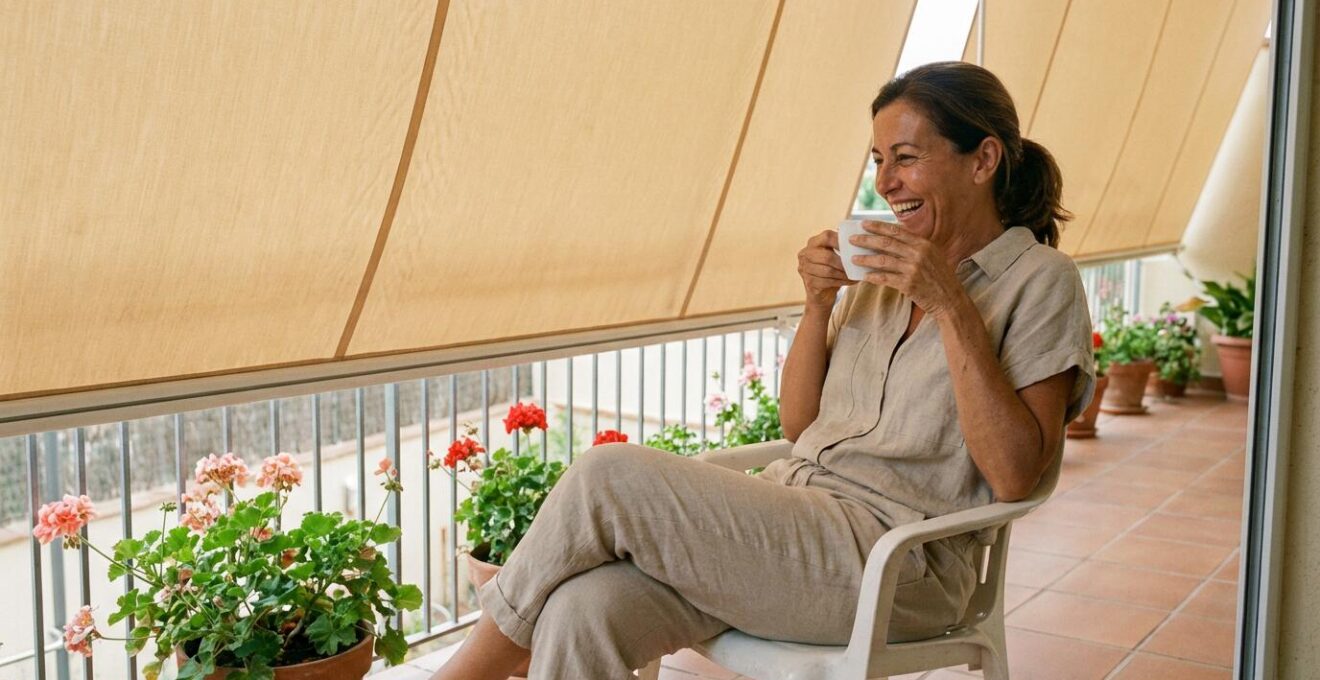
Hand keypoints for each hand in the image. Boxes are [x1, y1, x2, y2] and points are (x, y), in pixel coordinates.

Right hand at [796, 229, 852, 310]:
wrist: (822, 293)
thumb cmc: (832, 269)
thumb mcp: (835, 255)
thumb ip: (841, 246)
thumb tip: (860, 238)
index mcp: (813, 242)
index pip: (827, 236)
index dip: (841, 241)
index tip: (855, 247)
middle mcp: (805, 254)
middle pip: (827, 256)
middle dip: (844, 262)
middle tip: (857, 265)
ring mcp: (804, 269)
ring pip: (828, 271)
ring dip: (844, 274)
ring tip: (855, 275)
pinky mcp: (809, 283)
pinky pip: (828, 282)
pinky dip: (841, 282)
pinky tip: (850, 281)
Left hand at [849, 221, 964, 317]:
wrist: (950, 300)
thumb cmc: (939, 278)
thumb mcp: (932, 256)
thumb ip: (915, 247)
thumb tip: (892, 238)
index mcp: (924, 244)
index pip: (896, 231)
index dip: (878, 226)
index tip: (863, 224)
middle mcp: (918, 254)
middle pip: (886, 243)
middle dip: (866, 240)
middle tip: (852, 239)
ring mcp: (913, 269)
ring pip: (883, 260)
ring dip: (865, 258)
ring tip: (853, 259)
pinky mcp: (908, 284)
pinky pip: (885, 278)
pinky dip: (873, 277)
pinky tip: (864, 276)